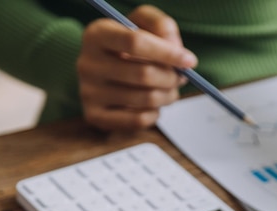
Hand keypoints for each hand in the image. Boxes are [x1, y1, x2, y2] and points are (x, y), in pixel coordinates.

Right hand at [77, 5, 196, 129]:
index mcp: (97, 34)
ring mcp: (89, 92)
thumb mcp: (143, 24)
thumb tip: (176, 50)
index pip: (136, 42)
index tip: (189, 60)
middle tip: (181, 77)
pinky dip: (155, 113)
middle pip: (144, 74)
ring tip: (170, 89)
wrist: (104, 68)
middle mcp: (87, 63)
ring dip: (169, 95)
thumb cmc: (129, 45)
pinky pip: (139, 120)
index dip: (168, 53)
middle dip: (172, 78)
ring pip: (146, 99)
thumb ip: (162, 27)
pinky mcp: (96, 116)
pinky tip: (153, 104)